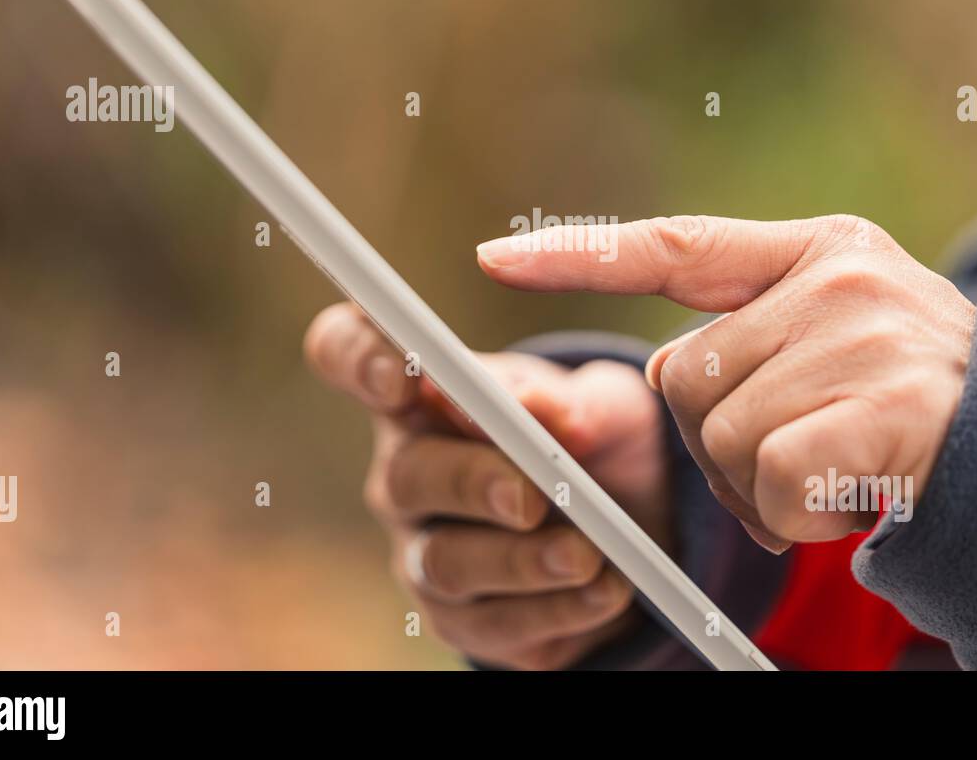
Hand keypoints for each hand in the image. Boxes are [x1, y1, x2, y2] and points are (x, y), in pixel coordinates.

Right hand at [303, 302, 670, 668]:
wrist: (631, 518)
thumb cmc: (590, 438)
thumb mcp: (598, 404)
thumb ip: (572, 402)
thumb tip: (543, 410)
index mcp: (420, 392)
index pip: (345, 353)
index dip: (358, 359)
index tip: (403, 377)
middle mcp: (405, 470)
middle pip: (406, 474)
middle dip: (471, 483)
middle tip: (531, 497)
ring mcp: (422, 549)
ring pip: (446, 562)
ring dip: (521, 561)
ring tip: (587, 556)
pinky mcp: (460, 619)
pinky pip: (492, 623)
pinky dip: (554, 608)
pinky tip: (605, 590)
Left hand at [476, 214, 974, 550]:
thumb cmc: (912, 389)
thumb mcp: (839, 328)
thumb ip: (749, 329)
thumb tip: (658, 370)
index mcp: (816, 248)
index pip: (677, 245)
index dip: (580, 255)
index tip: (493, 258)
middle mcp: (835, 278)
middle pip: (684, 379)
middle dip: (719, 436)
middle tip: (798, 445)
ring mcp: (861, 340)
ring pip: (721, 440)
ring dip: (760, 483)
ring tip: (833, 466)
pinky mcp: (882, 411)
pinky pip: (770, 481)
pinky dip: (794, 515)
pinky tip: (848, 496)